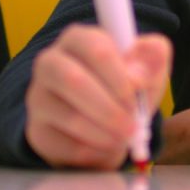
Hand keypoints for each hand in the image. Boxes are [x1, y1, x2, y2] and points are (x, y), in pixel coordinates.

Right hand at [25, 23, 170, 168]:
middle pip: (73, 80)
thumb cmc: (129, 85)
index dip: (120, 75)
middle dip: (110, 107)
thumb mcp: (149, 65)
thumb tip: (137, 75)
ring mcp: (38, 97)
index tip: (138, 93)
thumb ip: (153, 57)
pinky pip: (63, 145)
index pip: (96, 49)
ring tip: (125, 136)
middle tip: (133, 126)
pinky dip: (93, 151)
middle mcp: (50, 63)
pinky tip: (107, 147)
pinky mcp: (37, 130)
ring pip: (69, 116)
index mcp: (79, 38)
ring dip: (105, 132)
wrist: (110, 121)